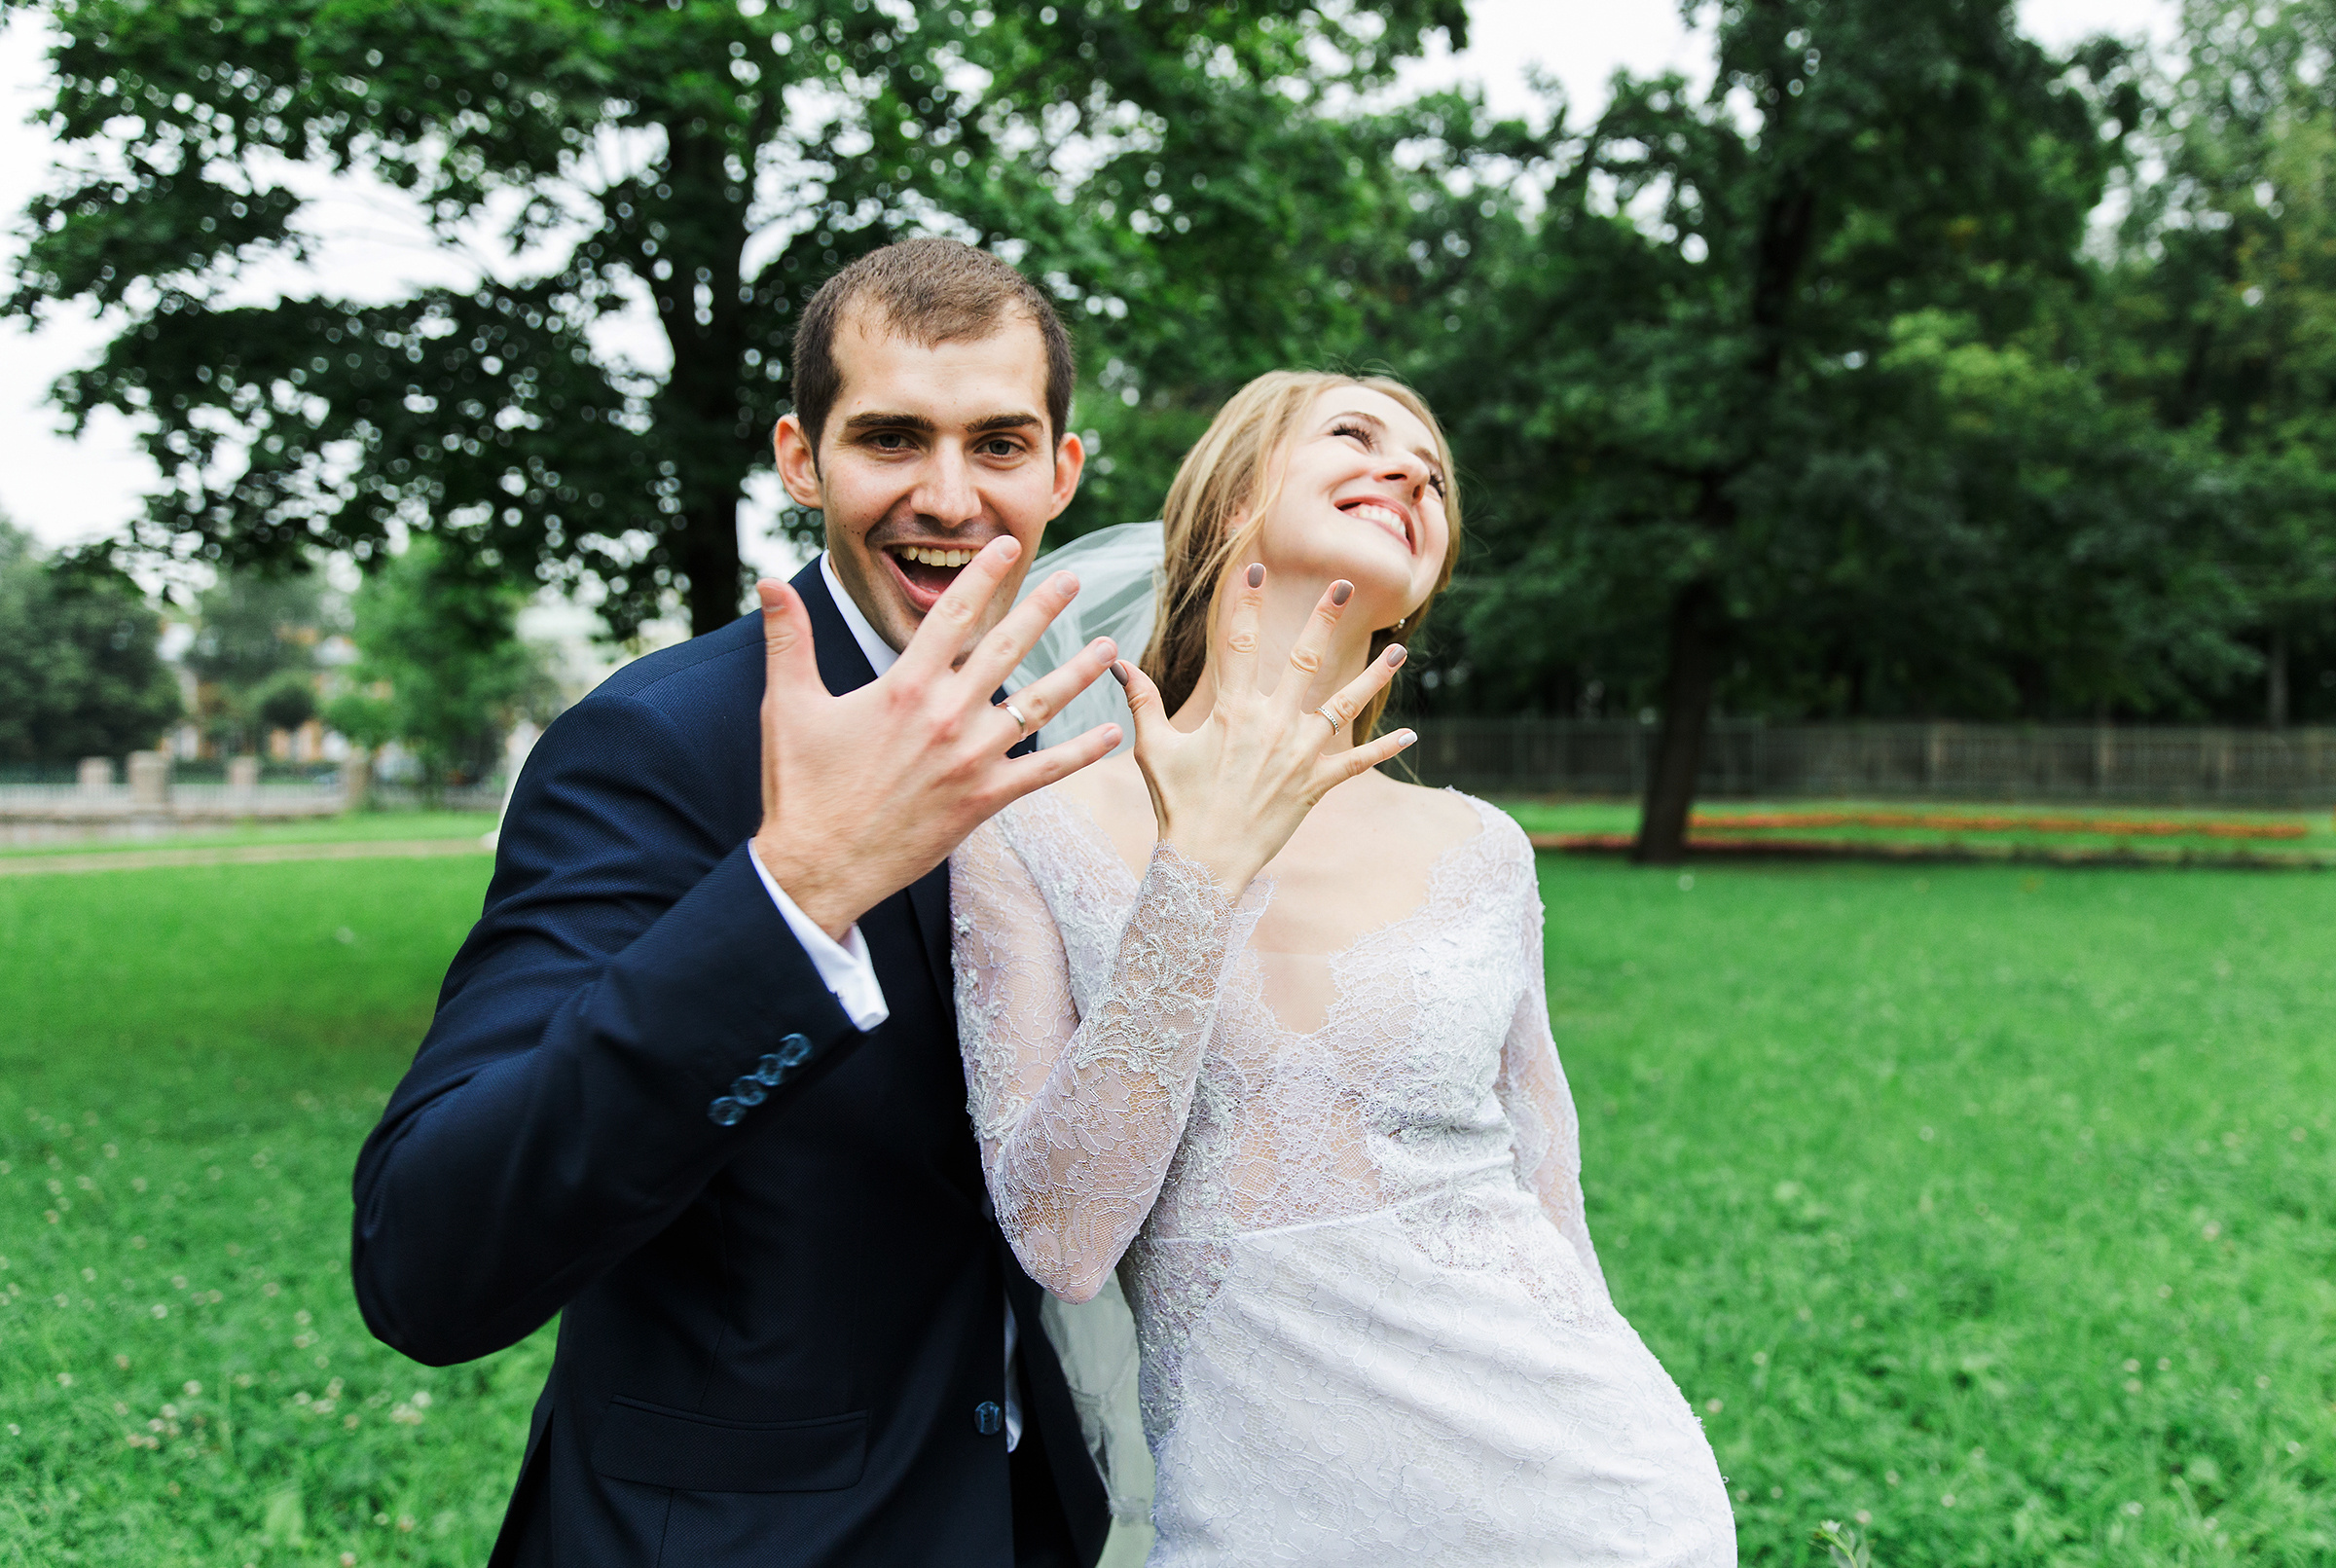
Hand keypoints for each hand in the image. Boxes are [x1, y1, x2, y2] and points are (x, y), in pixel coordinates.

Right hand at [751, 538, 1121, 938]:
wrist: (819, 865)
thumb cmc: (801, 787)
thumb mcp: (789, 705)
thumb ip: (788, 639)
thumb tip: (767, 581)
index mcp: (904, 685)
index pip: (952, 614)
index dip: (983, 575)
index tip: (1006, 546)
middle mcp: (946, 714)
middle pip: (1008, 646)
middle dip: (1044, 608)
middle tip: (1074, 580)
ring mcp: (971, 758)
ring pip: (1039, 703)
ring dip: (1078, 673)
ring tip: (1109, 647)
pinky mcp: (984, 801)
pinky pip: (1045, 771)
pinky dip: (1082, 752)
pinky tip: (1112, 734)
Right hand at [1117, 564, 1413, 896]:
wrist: (1206, 860)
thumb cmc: (1177, 804)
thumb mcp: (1154, 749)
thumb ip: (1143, 701)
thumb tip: (1118, 662)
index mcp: (1232, 712)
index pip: (1240, 645)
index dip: (1246, 605)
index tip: (1256, 570)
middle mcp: (1271, 726)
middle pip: (1303, 661)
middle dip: (1324, 619)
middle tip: (1343, 585)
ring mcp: (1298, 755)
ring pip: (1343, 706)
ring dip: (1372, 677)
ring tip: (1399, 651)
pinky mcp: (1315, 785)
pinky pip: (1355, 763)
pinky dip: (1382, 749)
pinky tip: (1410, 735)